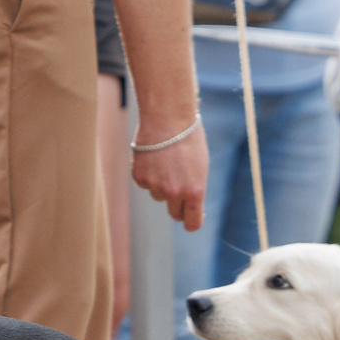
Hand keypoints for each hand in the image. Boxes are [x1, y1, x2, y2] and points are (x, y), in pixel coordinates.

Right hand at [129, 113, 208, 230]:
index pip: (192, 222)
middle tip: (178, 189)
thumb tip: (187, 201)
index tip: (189, 220)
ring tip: (166, 161)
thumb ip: (194, 186)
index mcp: (195, 191)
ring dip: (161, 185)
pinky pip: (144, 184)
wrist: (167, 117)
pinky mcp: (139, 178)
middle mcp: (174, 192)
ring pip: (158, 196)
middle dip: (177, 205)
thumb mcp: (200, 165)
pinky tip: (153, 157)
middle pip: (174, 213)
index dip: (191, 222)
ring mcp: (155, 186)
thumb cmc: (188, 138)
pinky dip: (148, 174)